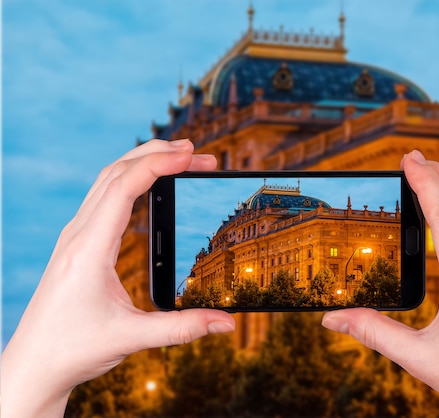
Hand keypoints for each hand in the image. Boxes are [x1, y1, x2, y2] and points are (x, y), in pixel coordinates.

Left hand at [1, 140, 235, 417]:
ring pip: (108, 179)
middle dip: (157, 154)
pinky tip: (150, 185)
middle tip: (197, 153)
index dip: (159, 164)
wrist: (34, 363)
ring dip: (143, 162)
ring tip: (180, 160)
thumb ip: (183, 328)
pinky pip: (105, 196)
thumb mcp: (132, 338)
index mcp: (89, 248)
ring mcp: (76, 235)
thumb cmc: (73, 348)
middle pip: (116, 172)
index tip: (191, 154)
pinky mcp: (79, 242)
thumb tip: (226, 322)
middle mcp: (79, 233)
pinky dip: (131, 179)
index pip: (124, 187)